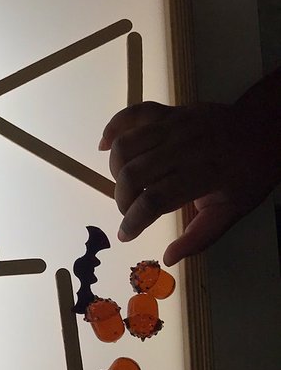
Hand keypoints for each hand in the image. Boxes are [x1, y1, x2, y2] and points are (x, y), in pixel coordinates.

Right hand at [98, 99, 275, 264]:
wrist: (265, 130)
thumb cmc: (248, 175)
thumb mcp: (231, 212)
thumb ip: (199, 237)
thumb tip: (168, 258)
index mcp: (204, 174)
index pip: (155, 200)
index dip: (133, 221)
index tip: (126, 234)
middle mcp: (185, 147)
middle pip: (134, 173)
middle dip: (122, 199)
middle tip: (129, 211)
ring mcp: (175, 124)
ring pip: (126, 145)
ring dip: (116, 170)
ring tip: (126, 185)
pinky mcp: (169, 111)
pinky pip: (132, 114)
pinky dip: (113, 127)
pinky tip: (106, 146)